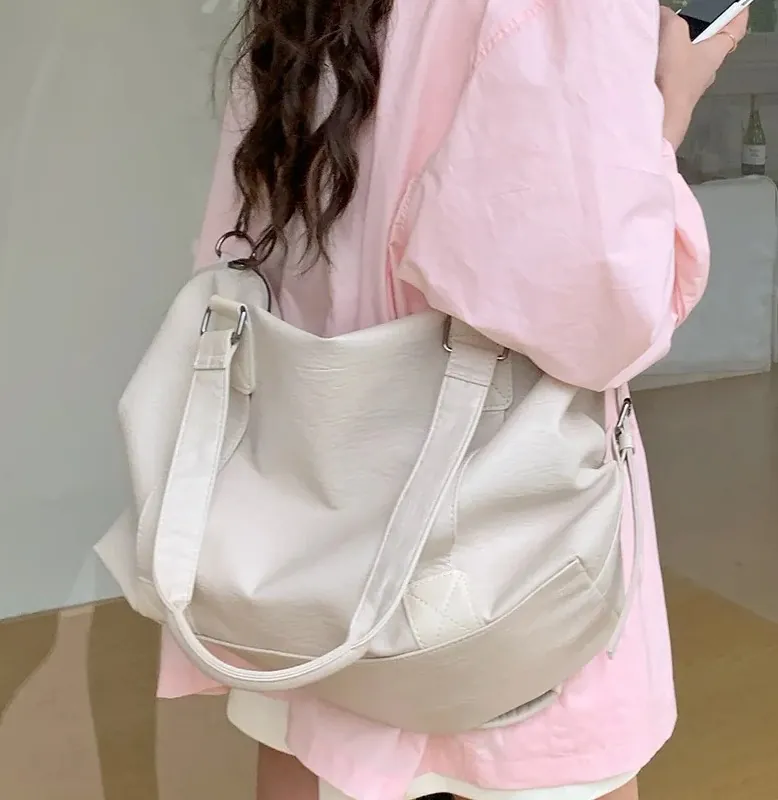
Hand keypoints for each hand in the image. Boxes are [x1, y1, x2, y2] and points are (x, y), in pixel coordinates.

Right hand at [656, 5, 748, 148]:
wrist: (657, 118)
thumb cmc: (673, 80)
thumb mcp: (673, 34)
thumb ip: (670, 19)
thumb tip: (663, 15)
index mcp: (715, 53)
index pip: (735, 29)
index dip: (738, 14)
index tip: (740, 6)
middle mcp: (705, 72)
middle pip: (707, 46)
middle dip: (698, 34)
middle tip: (687, 23)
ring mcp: (687, 89)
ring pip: (685, 64)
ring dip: (675, 54)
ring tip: (658, 45)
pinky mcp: (669, 100)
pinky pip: (668, 79)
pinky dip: (660, 71)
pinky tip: (647, 68)